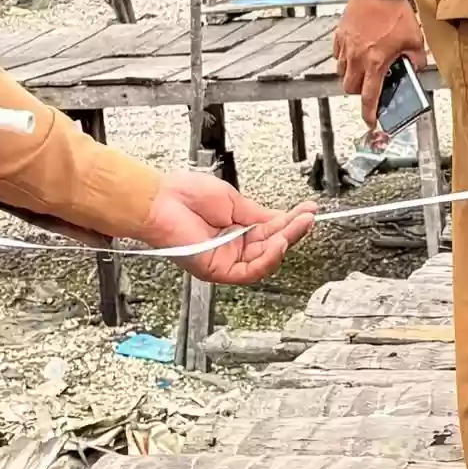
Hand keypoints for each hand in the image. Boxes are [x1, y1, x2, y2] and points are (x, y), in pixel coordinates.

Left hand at [141, 169, 312, 284]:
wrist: (160, 201)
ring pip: (263, 261)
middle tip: (307, 219)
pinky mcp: (217, 270)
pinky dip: (266, 260)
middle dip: (291, 232)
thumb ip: (258, 214)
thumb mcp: (232, 201)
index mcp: (237, 230)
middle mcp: (233, 247)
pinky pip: (248, 272)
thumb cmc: (184, 196)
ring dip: (283, 245)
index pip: (270, 230)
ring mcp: (225, 260)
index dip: (290, 222)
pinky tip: (278, 243)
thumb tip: (282, 217)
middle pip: (271, 246)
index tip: (308, 211)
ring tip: (296, 228)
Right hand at [334, 0, 429, 128]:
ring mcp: (346, 47)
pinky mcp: (339, 35)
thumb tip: (415, 69)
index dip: (369, 113)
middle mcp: (357, 58)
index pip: (369, 97)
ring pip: (341, 73)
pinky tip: (356, 51)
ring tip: (364, 67)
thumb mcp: (415, 39)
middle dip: (359, 92)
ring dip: (351, 76)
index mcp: (375, 63)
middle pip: (350, 88)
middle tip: (371, 86)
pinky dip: (344, 58)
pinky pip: (337, 55)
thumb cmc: (395, 13)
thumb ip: (416, 59)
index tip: (370, 122)